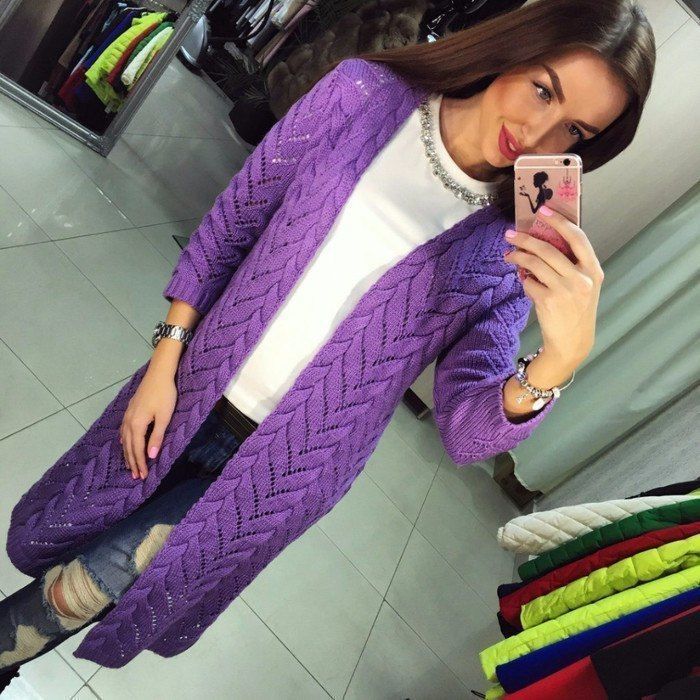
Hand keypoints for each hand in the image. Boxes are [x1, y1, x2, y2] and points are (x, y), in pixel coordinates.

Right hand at [119, 368, 177, 479]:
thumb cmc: (164, 395)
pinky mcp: (129, 410)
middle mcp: (128, 422)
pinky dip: (124, 440)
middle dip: (133, 462)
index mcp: (136, 425)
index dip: (140, 463)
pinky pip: (123, 430)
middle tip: (136, 476)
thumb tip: (150, 456)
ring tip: (130, 465)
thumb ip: (156, 437)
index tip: (143, 476)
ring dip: (127, 453)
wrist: (158, 374)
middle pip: (129, 447)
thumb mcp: (164, 417)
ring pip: (125, 439)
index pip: (138, 450)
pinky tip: (123, 443)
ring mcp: (127, 415)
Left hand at [504, 206, 604, 366]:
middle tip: (510, 234)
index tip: (543, 210)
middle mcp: (581, 278)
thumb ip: (569, 266)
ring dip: (518, 256)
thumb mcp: (582, 286)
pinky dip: (523, 279)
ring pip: (534, 263)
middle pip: (548, 249)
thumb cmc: (575, 311)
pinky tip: (523, 280)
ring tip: (509, 254)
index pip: (578, 238)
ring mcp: (565, 290)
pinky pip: (529, 282)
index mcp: (593, 270)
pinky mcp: (548, 301)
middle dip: (525, 239)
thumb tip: (540, 244)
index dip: (560, 222)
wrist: (572, 342)